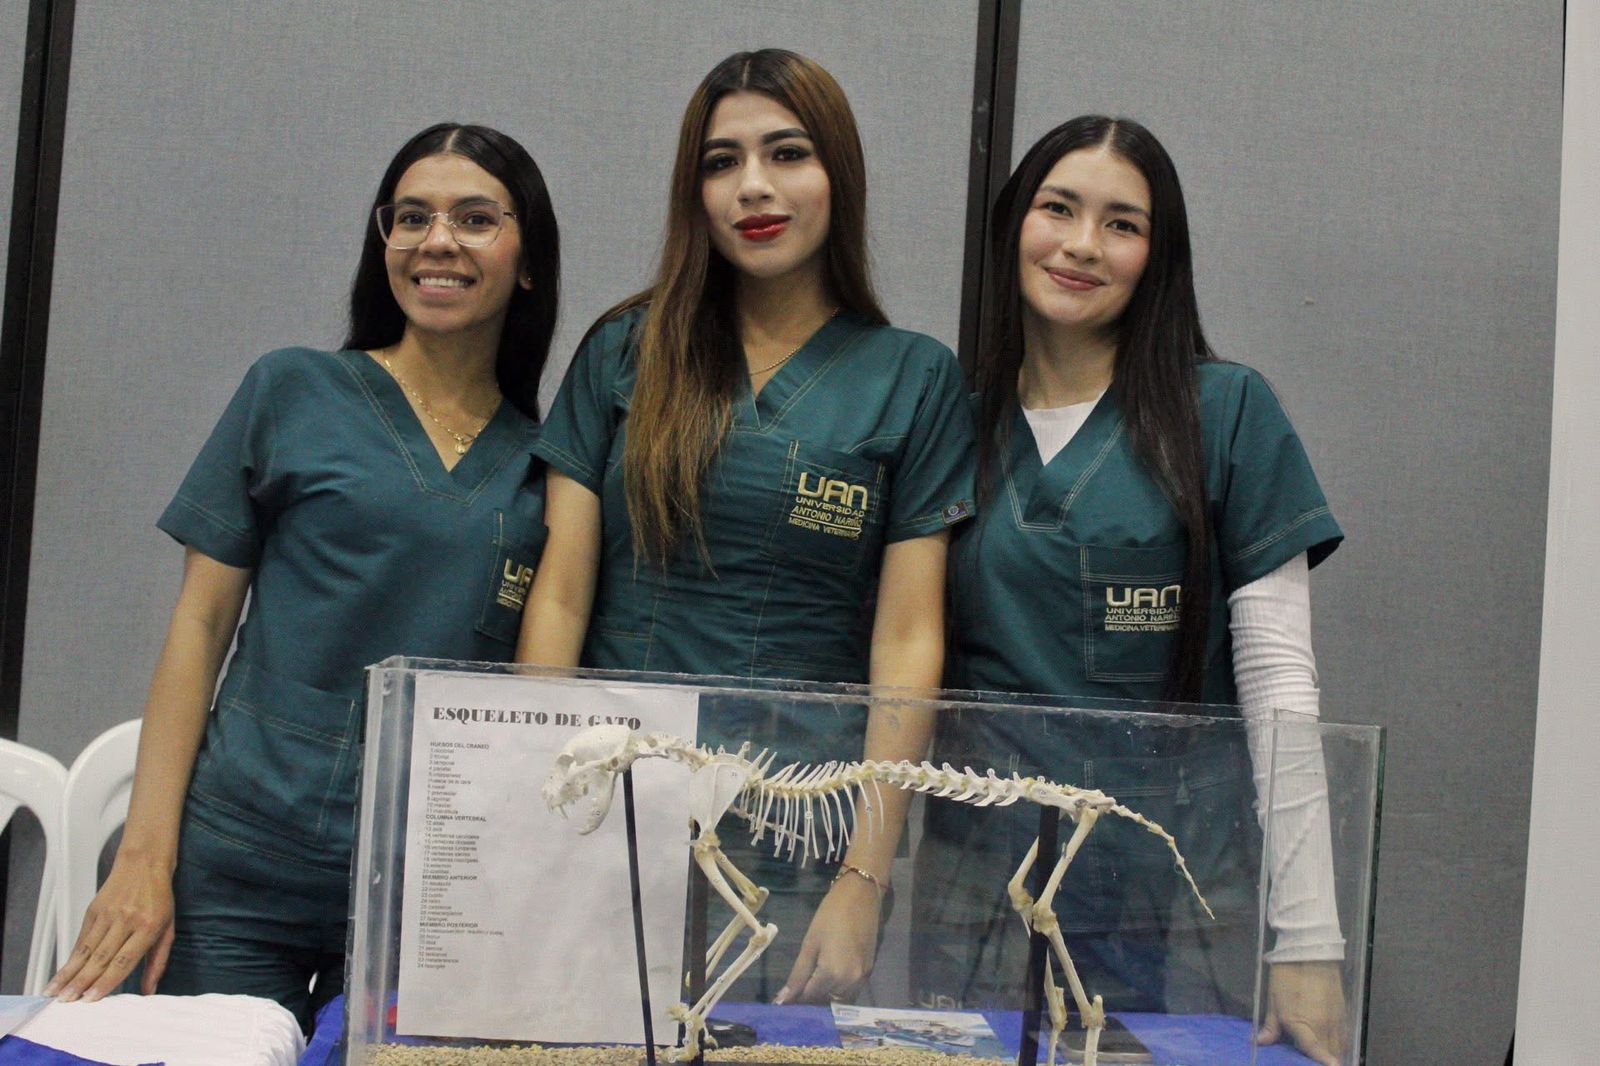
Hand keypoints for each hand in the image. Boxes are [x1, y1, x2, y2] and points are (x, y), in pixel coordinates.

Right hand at [44, 854, 175, 1000]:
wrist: (144, 863)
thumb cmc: (160, 898)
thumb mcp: (168, 928)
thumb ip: (158, 960)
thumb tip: (149, 990)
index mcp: (148, 927)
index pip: (124, 959)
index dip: (106, 981)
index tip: (91, 998)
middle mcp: (126, 921)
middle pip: (101, 957)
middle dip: (82, 981)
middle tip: (67, 1001)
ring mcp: (107, 915)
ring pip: (86, 949)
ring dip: (69, 972)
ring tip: (55, 992)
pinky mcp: (93, 910)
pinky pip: (82, 938)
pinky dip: (71, 957)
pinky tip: (62, 972)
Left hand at [773, 873, 882, 1003]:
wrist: (861, 897)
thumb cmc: (830, 916)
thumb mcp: (809, 944)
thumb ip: (797, 975)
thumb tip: (782, 1000)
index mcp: (832, 974)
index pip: (809, 997)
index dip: (795, 998)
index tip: (782, 998)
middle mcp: (850, 981)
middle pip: (824, 1000)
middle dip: (809, 997)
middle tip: (795, 989)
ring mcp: (862, 978)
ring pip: (839, 998)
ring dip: (825, 994)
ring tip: (811, 983)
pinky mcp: (869, 971)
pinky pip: (850, 989)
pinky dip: (838, 988)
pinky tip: (828, 977)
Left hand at [1257, 960, 1347, 1065]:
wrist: (1310, 951)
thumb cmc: (1287, 975)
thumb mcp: (1273, 999)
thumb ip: (1270, 1025)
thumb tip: (1258, 1042)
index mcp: (1302, 1024)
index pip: (1315, 1051)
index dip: (1322, 1062)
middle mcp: (1324, 1026)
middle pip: (1330, 1052)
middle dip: (1323, 1059)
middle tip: (1311, 1058)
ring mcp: (1337, 1019)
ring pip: (1340, 1045)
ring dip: (1332, 1052)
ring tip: (1323, 1054)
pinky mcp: (1344, 1011)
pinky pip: (1344, 1034)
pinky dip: (1339, 1042)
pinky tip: (1331, 1041)